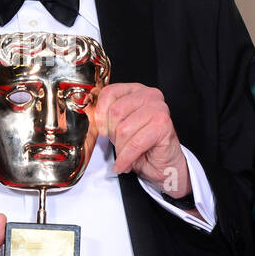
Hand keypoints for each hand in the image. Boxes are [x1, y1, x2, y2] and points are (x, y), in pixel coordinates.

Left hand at [93, 82, 191, 197]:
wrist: (163, 164)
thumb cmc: (141, 145)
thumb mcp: (118, 127)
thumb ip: (106, 118)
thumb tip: (90, 117)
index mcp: (135, 90)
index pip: (109, 92)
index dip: (100, 114)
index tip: (102, 131)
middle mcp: (149, 95)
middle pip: (115, 111)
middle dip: (113, 135)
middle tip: (119, 145)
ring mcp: (159, 108)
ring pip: (124, 129)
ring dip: (121, 149)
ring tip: (126, 155)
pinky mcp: (164, 125)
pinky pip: (135, 143)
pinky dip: (126, 159)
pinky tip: (125, 165)